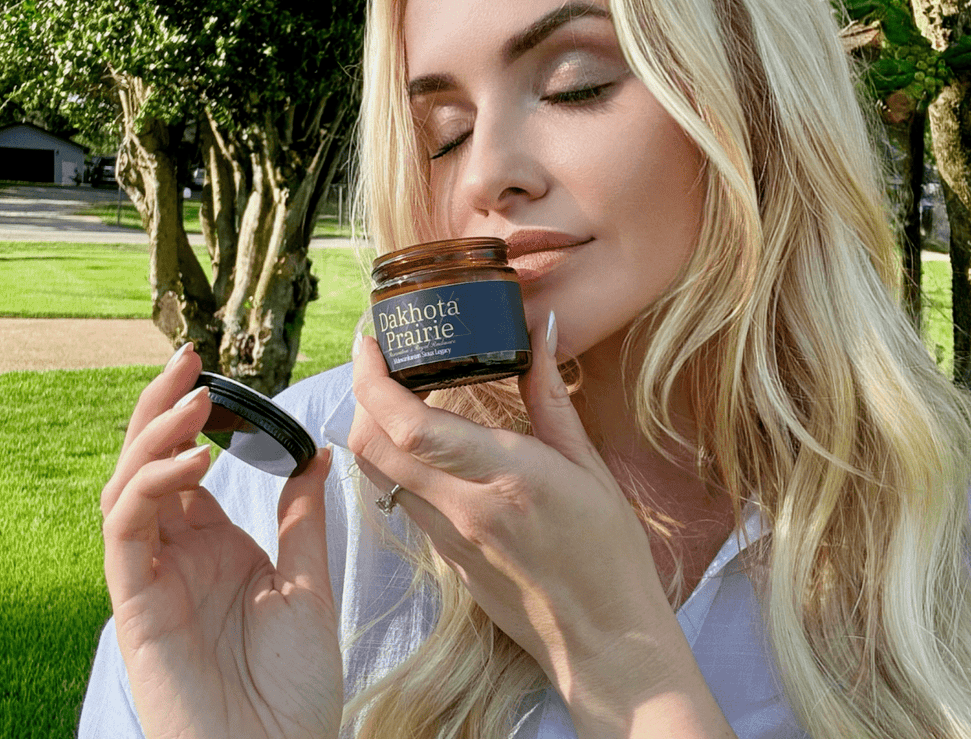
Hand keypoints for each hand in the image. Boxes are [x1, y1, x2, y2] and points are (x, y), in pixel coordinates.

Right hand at [100, 344, 341, 738]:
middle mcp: (176, 555)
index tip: (214, 373)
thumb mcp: (308, 584)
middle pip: (149, 463)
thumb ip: (302, 518)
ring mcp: (152, 578)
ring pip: (127, 488)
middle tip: (187, 359)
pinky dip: (151, 489)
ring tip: (194, 402)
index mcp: (214, 546)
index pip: (187, 464)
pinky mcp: (134, 607)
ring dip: (155, 437)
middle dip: (162, 407)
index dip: (192, 417)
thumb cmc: (293, 687)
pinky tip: (192, 462)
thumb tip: (316, 453)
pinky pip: (127, 534)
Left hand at [348, 315, 682, 711]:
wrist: (604, 641)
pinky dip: (393, 462)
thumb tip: (541, 330)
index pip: (411, 427)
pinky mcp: (444, 558)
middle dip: (361, 394)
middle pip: (373, 447)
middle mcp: (464, 509)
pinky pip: (400, 499)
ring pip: (377, 475)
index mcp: (506, 477)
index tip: (371, 344)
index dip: (375, 381)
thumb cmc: (609, 552)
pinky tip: (419, 442)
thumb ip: (550, 395)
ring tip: (393, 391)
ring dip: (371, 428)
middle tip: (378, 358)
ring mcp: (447, 538)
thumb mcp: (588, 465)